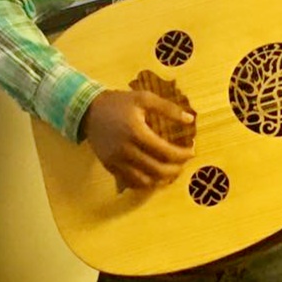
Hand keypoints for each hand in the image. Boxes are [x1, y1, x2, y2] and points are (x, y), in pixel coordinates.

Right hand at [80, 89, 195, 189]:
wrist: (89, 110)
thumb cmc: (119, 102)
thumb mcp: (144, 98)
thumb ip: (168, 108)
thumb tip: (190, 119)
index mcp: (136, 132)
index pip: (165, 152)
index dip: (182, 155)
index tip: (192, 151)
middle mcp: (126, 150)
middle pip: (157, 170)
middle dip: (175, 170)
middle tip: (184, 163)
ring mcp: (116, 161)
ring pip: (145, 180)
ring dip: (162, 179)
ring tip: (172, 171)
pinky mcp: (109, 167)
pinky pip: (131, 182)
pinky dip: (146, 182)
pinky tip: (155, 175)